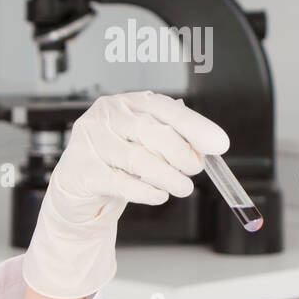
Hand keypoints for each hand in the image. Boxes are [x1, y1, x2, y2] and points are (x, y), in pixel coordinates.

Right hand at [21, 91, 229, 298]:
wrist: (80, 190)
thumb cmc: (117, 163)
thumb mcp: (145, 144)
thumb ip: (173, 138)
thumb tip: (206, 145)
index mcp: (127, 103)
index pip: (164, 108)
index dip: (194, 125)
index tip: (218, 143)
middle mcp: (106, 116)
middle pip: (150, 131)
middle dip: (181, 153)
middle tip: (195, 169)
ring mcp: (89, 141)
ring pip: (137, 159)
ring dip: (168, 177)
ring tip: (182, 187)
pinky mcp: (80, 170)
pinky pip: (120, 183)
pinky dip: (146, 192)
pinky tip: (158, 195)